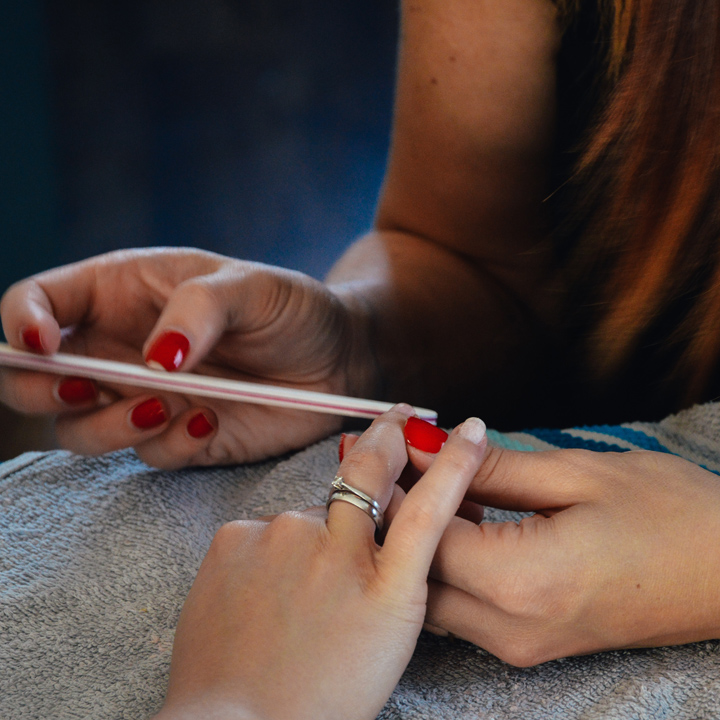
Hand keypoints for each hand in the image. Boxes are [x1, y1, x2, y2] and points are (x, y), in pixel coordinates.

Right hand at [0, 248, 375, 466]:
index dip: (21, 322)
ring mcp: (144, 398)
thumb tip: (153, 358)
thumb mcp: (250, 285)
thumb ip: (199, 308)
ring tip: (164, 404)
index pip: (37, 302)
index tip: (42, 342)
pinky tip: (209, 422)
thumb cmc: (291, 308)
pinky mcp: (177, 438)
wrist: (337, 360)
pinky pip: (146, 456)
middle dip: (41, 390)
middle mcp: (119, 349)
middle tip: (88, 386)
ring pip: (80, 429)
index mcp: (121, 293)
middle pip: (33, 379)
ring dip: (109, 426)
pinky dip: (167, 445)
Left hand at [153, 406, 487, 719]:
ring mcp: (281, 537)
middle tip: (395, 417)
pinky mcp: (235, 535)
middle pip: (367, 472)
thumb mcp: (384, 642)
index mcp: (384, 591)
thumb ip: (392, 576)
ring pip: (311, 514)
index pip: (428, 508)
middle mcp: (335, 551)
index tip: (471, 429)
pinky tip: (264, 590)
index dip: (453, 462)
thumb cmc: (317, 695)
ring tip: (296, 591)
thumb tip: (387, 524)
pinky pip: (267, 528)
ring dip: (314, 533)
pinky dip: (273, 550)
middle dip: (386, 437)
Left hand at [404, 431, 719, 665]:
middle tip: (402, 462)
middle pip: (417, 574)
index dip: (402, 487)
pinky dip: (449, 565)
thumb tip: (435, 447)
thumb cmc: (669, 515)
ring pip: (434, 596)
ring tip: (428, 484)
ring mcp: (520, 645)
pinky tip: (462, 519)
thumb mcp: (577, 474)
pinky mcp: (530, 645)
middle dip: (401, 517)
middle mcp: (511, 627)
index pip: (424, 537)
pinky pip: (463, 608)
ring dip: (421, 543)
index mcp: (522, 581)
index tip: (394, 446)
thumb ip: (494, 467)